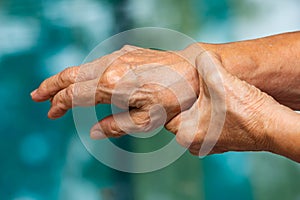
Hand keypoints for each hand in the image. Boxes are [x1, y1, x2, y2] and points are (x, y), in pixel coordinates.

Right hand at [31, 45, 199, 137]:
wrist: (193, 71)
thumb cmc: (173, 98)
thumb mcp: (146, 120)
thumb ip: (116, 126)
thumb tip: (94, 132)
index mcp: (112, 85)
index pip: (74, 95)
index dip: (59, 105)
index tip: (51, 113)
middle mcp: (111, 66)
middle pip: (71, 75)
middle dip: (51, 86)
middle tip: (37, 96)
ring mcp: (119, 56)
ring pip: (84, 67)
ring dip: (67, 78)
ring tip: (57, 89)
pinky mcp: (127, 52)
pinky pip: (98, 62)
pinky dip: (85, 72)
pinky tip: (85, 80)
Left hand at [165, 51, 287, 155]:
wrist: (273, 126)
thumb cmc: (245, 108)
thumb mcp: (218, 77)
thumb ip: (202, 62)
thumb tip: (198, 55)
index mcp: (185, 133)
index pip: (167, 110)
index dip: (173, 93)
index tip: (178, 82)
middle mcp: (194, 143)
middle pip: (181, 113)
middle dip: (187, 98)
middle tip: (194, 84)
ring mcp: (208, 144)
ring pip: (195, 117)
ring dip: (200, 104)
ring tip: (208, 92)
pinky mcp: (221, 141)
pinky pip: (208, 123)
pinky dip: (211, 112)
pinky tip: (219, 102)